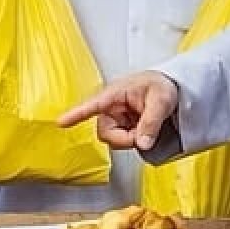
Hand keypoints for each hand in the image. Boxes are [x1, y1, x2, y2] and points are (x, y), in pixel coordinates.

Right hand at [57, 71, 178, 150]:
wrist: (168, 87)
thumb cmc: (161, 85)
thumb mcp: (161, 101)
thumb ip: (151, 122)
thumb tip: (143, 143)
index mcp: (115, 94)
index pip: (92, 105)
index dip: (76, 114)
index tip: (61, 122)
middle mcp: (111, 107)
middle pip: (105, 132)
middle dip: (124, 138)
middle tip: (143, 135)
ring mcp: (115, 118)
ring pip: (113, 139)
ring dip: (130, 139)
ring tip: (145, 127)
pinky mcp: (121, 127)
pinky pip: (122, 141)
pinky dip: (134, 139)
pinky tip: (142, 129)